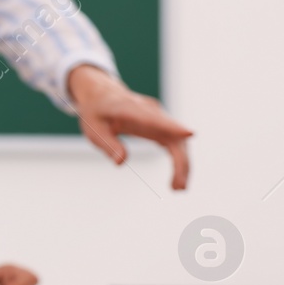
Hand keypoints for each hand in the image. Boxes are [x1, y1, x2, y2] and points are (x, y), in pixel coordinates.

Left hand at [67, 64, 192, 189]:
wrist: (102, 96)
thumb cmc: (96, 113)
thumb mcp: (93, 129)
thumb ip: (108, 144)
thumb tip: (121, 162)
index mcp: (130, 108)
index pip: (153, 118)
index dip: (171, 126)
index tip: (189, 133)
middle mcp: (150, 111)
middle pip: (173, 135)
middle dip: (180, 161)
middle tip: (179, 187)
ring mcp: (159, 117)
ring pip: (179, 141)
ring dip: (182, 165)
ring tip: (178, 188)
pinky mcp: (162, 125)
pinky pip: (176, 144)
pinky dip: (179, 161)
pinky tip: (176, 180)